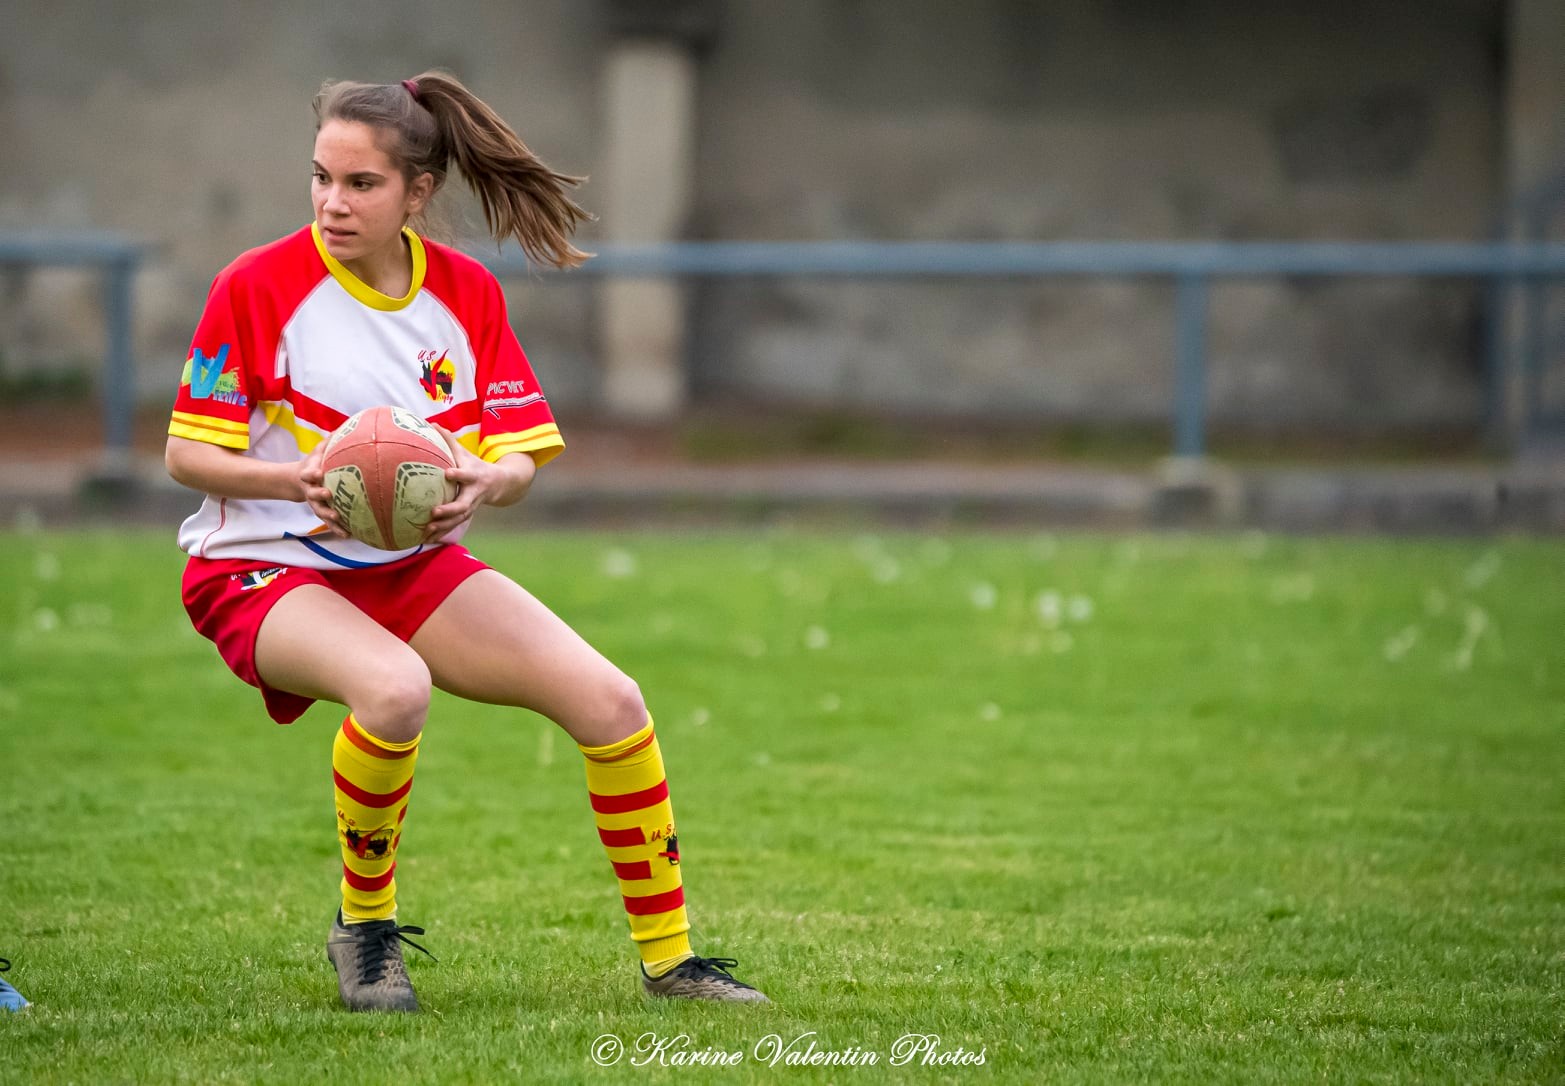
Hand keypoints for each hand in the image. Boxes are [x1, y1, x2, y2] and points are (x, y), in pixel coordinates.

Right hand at [298, 444, 348, 538]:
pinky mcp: (322, 512)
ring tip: (338, 519)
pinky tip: (348, 535)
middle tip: (328, 494)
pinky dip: (337, 529)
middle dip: (319, 495)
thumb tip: (350, 424)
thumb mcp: (319, 450)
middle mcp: (311, 490)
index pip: (307, 473)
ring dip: (328, 516)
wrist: (299, 481)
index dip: (311, 473)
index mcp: (310, 474)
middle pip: (312, 494)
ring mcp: (316, 503)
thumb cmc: (315, 462)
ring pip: (321, 511)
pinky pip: (329, 523)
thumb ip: (331, 440)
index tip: (318, 473)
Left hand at [421, 427, 534, 542]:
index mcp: (474, 476)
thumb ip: (449, 440)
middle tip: (434, 512)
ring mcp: (472, 506)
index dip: (459, 474)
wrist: (500, 484)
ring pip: (459, 519)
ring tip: (427, 531)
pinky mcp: (467, 515)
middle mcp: (474, 493)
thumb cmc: (476, 466)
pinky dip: (441, 533)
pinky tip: (427, 540)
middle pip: (464, 504)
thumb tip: (431, 424)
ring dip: (444, 526)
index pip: (466, 475)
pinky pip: (454, 526)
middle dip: (450, 510)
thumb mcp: (466, 453)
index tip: (448, 473)